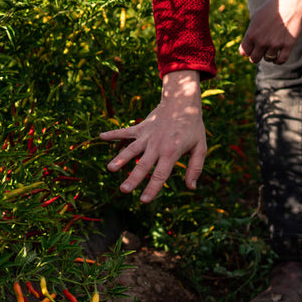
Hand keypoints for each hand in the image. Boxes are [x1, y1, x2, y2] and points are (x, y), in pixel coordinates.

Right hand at [98, 70, 206, 201]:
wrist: (183, 101)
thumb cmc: (193, 126)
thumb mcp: (200, 147)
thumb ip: (196, 167)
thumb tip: (192, 187)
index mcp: (172, 152)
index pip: (161, 174)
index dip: (152, 188)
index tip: (143, 200)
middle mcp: (157, 145)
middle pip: (143, 165)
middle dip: (133, 178)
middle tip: (123, 190)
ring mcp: (147, 136)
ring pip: (131, 149)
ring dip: (120, 159)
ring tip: (110, 168)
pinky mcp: (141, 127)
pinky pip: (126, 131)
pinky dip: (113, 134)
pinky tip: (101, 137)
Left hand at [239, 0, 301, 64]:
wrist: (290, 3)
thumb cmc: (272, 8)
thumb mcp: (256, 17)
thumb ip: (251, 31)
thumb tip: (247, 45)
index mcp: (252, 33)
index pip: (244, 51)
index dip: (247, 52)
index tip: (250, 50)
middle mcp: (262, 41)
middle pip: (254, 59)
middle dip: (256, 56)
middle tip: (260, 52)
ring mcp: (275, 44)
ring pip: (268, 59)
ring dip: (268, 56)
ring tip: (270, 49)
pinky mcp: (287, 45)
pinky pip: (281, 60)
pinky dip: (278, 61)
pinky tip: (277, 57)